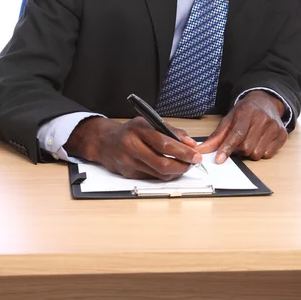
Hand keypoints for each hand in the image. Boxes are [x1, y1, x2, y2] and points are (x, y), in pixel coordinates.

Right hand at [64, 116, 201, 180]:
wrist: (104, 142)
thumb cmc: (130, 131)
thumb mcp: (149, 123)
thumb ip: (171, 131)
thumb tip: (190, 143)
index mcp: (138, 129)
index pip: (164, 143)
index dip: (182, 151)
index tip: (195, 154)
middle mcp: (132, 146)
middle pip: (162, 162)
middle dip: (182, 164)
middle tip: (194, 162)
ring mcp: (129, 162)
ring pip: (159, 173)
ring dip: (176, 171)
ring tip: (185, 165)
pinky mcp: (129, 174)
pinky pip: (153, 177)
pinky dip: (166, 174)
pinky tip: (172, 168)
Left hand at [198, 90, 287, 163]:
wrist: (266, 101)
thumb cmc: (245, 111)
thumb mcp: (229, 118)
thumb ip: (216, 136)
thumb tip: (202, 150)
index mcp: (247, 112)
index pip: (237, 134)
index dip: (227, 148)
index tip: (219, 159)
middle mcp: (263, 119)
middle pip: (246, 147)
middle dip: (239, 150)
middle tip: (238, 143)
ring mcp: (274, 127)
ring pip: (257, 153)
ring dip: (250, 152)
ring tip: (249, 140)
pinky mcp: (282, 135)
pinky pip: (268, 155)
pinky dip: (261, 152)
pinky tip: (259, 142)